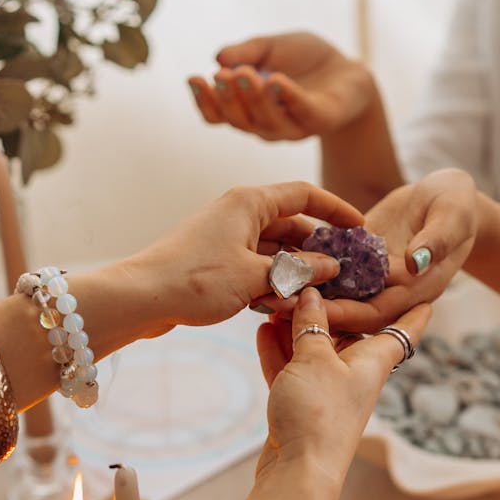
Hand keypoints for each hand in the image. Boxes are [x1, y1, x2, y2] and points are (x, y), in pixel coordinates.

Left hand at [129, 180, 362, 331]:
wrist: (140, 298)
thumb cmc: (195, 280)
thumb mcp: (257, 276)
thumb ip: (299, 270)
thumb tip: (332, 266)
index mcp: (249, 202)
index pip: (305, 194)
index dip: (336, 210)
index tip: (359, 228)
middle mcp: (238, 213)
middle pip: (291, 224)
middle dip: (318, 249)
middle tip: (346, 272)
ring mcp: (226, 237)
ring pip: (274, 249)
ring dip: (296, 270)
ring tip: (320, 294)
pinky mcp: (216, 260)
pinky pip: (256, 265)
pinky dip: (273, 281)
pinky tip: (285, 304)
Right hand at [188, 32, 375, 140]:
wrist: (346, 69)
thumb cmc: (303, 60)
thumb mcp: (269, 47)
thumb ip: (246, 52)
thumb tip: (219, 57)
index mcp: (248, 109)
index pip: (219, 114)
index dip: (204, 101)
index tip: (193, 77)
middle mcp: (266, 124)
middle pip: (240, 120)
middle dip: (228, 99)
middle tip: (221, 76)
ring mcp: (293, 125)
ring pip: (267, 122)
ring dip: (254, 98)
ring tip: (245, 73)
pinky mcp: (320, 120)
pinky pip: (302, 111)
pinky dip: (289, 97)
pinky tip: (277, 81)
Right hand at [255, 286, 430, 491]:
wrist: (298, 473)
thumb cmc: (318, 415)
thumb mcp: (314, 359)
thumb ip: (311, 324)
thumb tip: (311, 295)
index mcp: (374, 361)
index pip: (403, 330)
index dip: (415, 312)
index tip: (426, 294)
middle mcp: (355, 375)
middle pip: (349, 333)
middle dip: (330, 308)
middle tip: (313, 279)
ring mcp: (329, 391)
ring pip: (315, 350)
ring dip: (296, 328)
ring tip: (275, 302)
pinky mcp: (303, 406)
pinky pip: (293, 370)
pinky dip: (280, 351)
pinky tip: (263, 331)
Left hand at [256, 170, 477, 333]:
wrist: (451, 196)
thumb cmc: (459, 204)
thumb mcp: (454, 218)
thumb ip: (438, 240)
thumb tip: (417, 260)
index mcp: (415, 287)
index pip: (376, 311)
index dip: (347, 314)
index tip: (318, 313)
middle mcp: (390, 289)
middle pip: (347, 309)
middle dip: (315, 310)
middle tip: (278, 307)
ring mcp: (372, 276)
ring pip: (334, 292)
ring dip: (304, 292)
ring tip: (265, 289)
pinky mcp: (357, 260)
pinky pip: (328, 268)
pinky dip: (306, 268)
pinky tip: (274, 262)